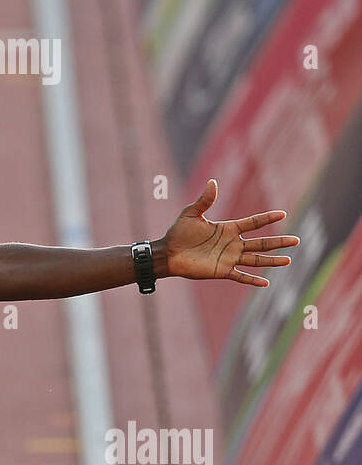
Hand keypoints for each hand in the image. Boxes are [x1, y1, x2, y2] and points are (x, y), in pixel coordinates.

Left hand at [161, 178, 297, 286]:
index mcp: (228, 228)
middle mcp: (232, 244)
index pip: (253, 222)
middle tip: (297, 240)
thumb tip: (213, 182)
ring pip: (255, 259)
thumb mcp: (191, 214)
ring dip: (272, 260)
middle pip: (261, 242)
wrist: (167, 254)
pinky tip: (266, 282)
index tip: (283, 214)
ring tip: (288, 260)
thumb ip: (205, 200)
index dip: (267, 218)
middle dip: (279, 242)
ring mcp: (228, 258)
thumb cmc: (178, 233)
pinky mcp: (221, 271)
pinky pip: (240, 276)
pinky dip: (252, 280)